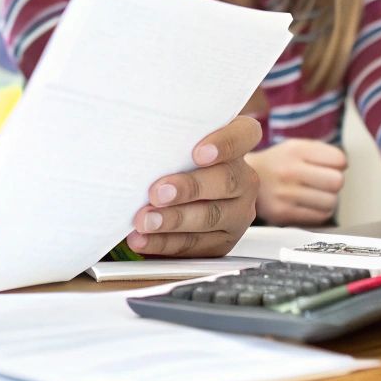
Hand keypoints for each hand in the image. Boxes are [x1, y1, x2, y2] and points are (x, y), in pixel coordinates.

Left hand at [127, 115, 261, 256]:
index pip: (244, 135)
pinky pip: (196, 245)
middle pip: (226, 182)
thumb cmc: (180, 159)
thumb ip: (173, 138)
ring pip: (210, 217)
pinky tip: (144, 239)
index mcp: (239, 144)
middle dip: (189, 188)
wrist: (193, 194)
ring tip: (145, 221)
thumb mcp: (181, 142)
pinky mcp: (223, 242)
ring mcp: (238, 212)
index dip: (225, 144)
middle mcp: (244, 179)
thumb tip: (136, 135)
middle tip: (158, 193)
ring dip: (174, 220)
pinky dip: (165, 243)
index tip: (198, 153)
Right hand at [245, 138, 346, 225]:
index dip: (339, 164)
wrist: (240, 180)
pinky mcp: (282, 214)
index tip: (330, 166)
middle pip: (337, 182)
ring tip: (315, 194)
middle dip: (334, 182)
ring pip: (331, 202)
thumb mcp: (295, 146)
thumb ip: (322, 152)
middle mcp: (289, 171)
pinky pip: (320, 217)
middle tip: (324, 182)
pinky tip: (309, 204)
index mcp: (295, 150)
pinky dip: (320, 211)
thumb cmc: (277, 164)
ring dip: (328, 199)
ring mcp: (285, 194)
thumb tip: (344, 165)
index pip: (339, 159)